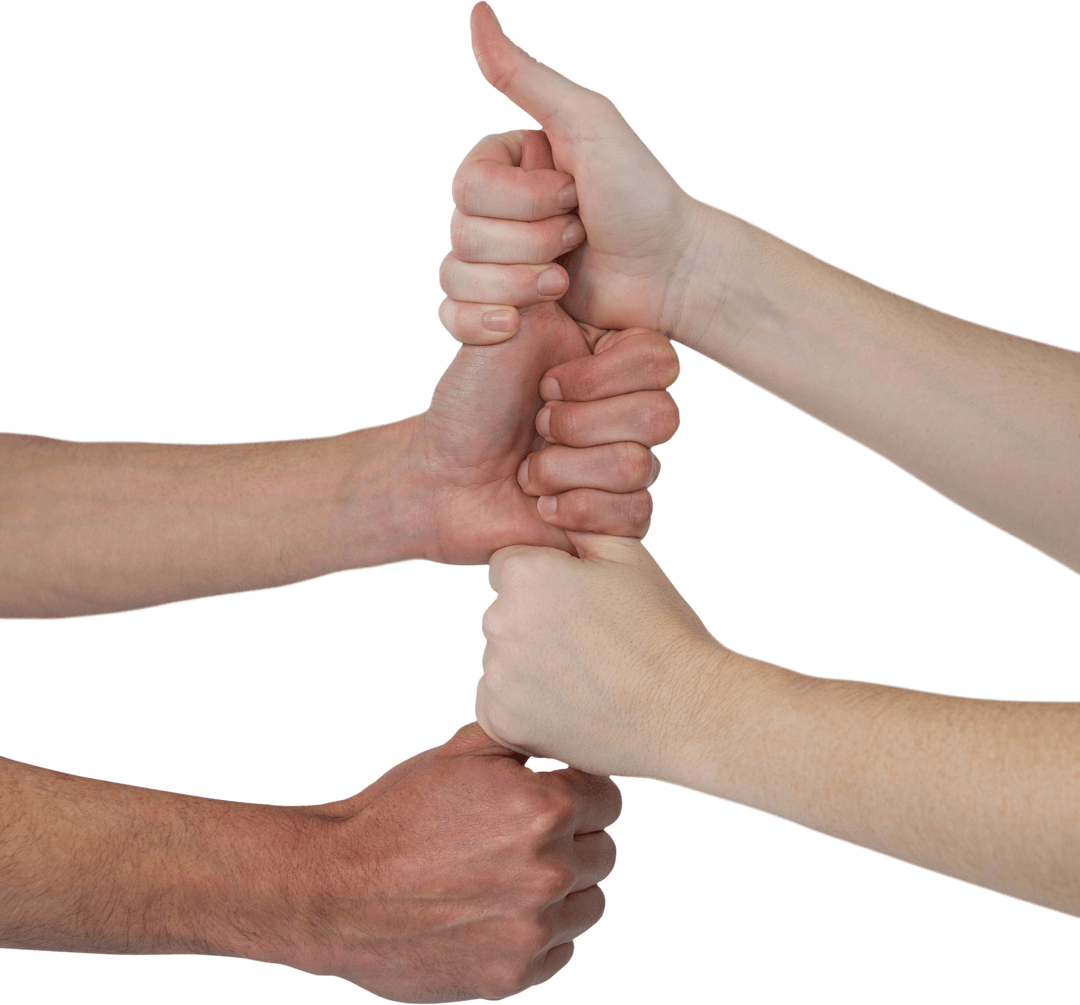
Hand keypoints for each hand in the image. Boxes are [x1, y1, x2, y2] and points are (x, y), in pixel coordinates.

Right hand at [283, 723, 620, 1002]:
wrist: (334, 890)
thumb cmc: (395, 813)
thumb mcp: (459, 754)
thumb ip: (524, 741)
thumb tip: (563, 733)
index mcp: (542, 808)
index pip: (609, 798)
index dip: (581, 793)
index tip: (554, 797)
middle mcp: (549, 870)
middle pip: (604, 850)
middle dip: (575, 839)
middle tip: (524, 838)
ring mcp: (533, 929)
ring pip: (591, 902)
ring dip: (565, 889)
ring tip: (512, 877)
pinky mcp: (514, 975)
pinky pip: (562, 950)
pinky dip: (541, 934)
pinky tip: (498, 913)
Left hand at [415, 131, 680, 564]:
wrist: (441, 480)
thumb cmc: (467, 402)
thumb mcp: (503, 323)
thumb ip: (544, 271)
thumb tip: (565, 190)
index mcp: (612, 361)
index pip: (659, 360)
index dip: (597, 372)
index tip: (543, 377)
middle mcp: (628, 409)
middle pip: (662, 414)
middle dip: (574, 422)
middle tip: (532, 420)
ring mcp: (629, 463)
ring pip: (642, 465)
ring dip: (564, 467)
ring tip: (528, 466)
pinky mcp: (621, 515)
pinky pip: (635, 515)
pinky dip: (577, 510)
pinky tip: (542, 502)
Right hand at [446, 3, 704, 340]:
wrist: (670, 273)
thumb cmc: (640, 195)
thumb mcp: (588, 122)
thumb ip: (526, 76)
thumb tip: (476, 13)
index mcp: (507, 166)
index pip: (467, 186)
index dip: (522, 201)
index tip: (574, 196)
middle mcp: (496, 211)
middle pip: (462, 232)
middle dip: (530, 241)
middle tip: (578, 235)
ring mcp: (500, 261)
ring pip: (458, 275)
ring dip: (521, 281)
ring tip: (566, 277)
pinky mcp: (505, 307)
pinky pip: (455, 316)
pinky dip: (483, 320)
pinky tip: (519, 322)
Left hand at [476, 534, 730, 781]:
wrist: (687, 712)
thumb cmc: (661, 628)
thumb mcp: (627, 554)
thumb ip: (578, 521)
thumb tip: (547, 504)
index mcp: (524, 574)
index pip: (510, 566)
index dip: (549, 583)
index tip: (585, 606)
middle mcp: (497, 620)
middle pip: (505, 612)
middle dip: (536, 623)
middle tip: (593, 645)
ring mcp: (496, 675)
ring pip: (502, 658)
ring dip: (531, 664)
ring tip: (589, 677)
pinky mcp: (500, 722)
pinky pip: (499, 703)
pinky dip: (525, 706)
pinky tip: (571, 705)